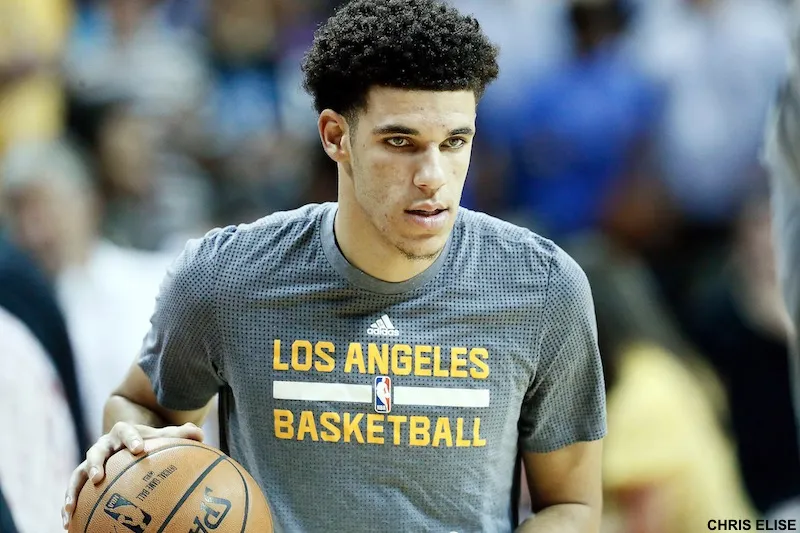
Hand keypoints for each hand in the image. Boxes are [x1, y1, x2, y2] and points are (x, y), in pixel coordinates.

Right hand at [62, 422, 203, 528]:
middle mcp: (103, 446)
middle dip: (96, 463)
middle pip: (95, 451)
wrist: (128, 442)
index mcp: (122, 432)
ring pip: (77, 473)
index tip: (139, 448)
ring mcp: (91, 462)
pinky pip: (73, 491)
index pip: (126, 431)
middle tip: (98, 477)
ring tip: (71, 508)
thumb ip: (181, 434)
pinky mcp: (83, 478)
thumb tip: (200, 434)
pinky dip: (68, 504)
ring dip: (72, 490)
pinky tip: (68, 523)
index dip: (132, 439)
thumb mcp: (163, 436)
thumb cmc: (149, 441)